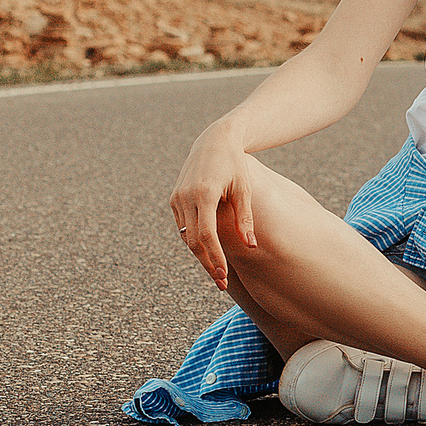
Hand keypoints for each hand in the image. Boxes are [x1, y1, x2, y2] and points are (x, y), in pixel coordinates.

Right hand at [168, 123, 255, 290]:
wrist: (214, 142)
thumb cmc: (235, 165)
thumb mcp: (244, 189)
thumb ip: (245, 218)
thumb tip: (251, 246)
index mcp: (204, 194)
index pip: (206, 236)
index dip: (215, 258)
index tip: (224, 276)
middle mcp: (186, 197)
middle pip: (193, 241)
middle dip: (207, 263)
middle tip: (222, 283)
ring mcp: (177, 198)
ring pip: (186, 236)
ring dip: (200, 255)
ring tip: (217, 271)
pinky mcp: (174, 199)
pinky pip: (183, 226)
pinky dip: (194, 240)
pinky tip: (207, 252)